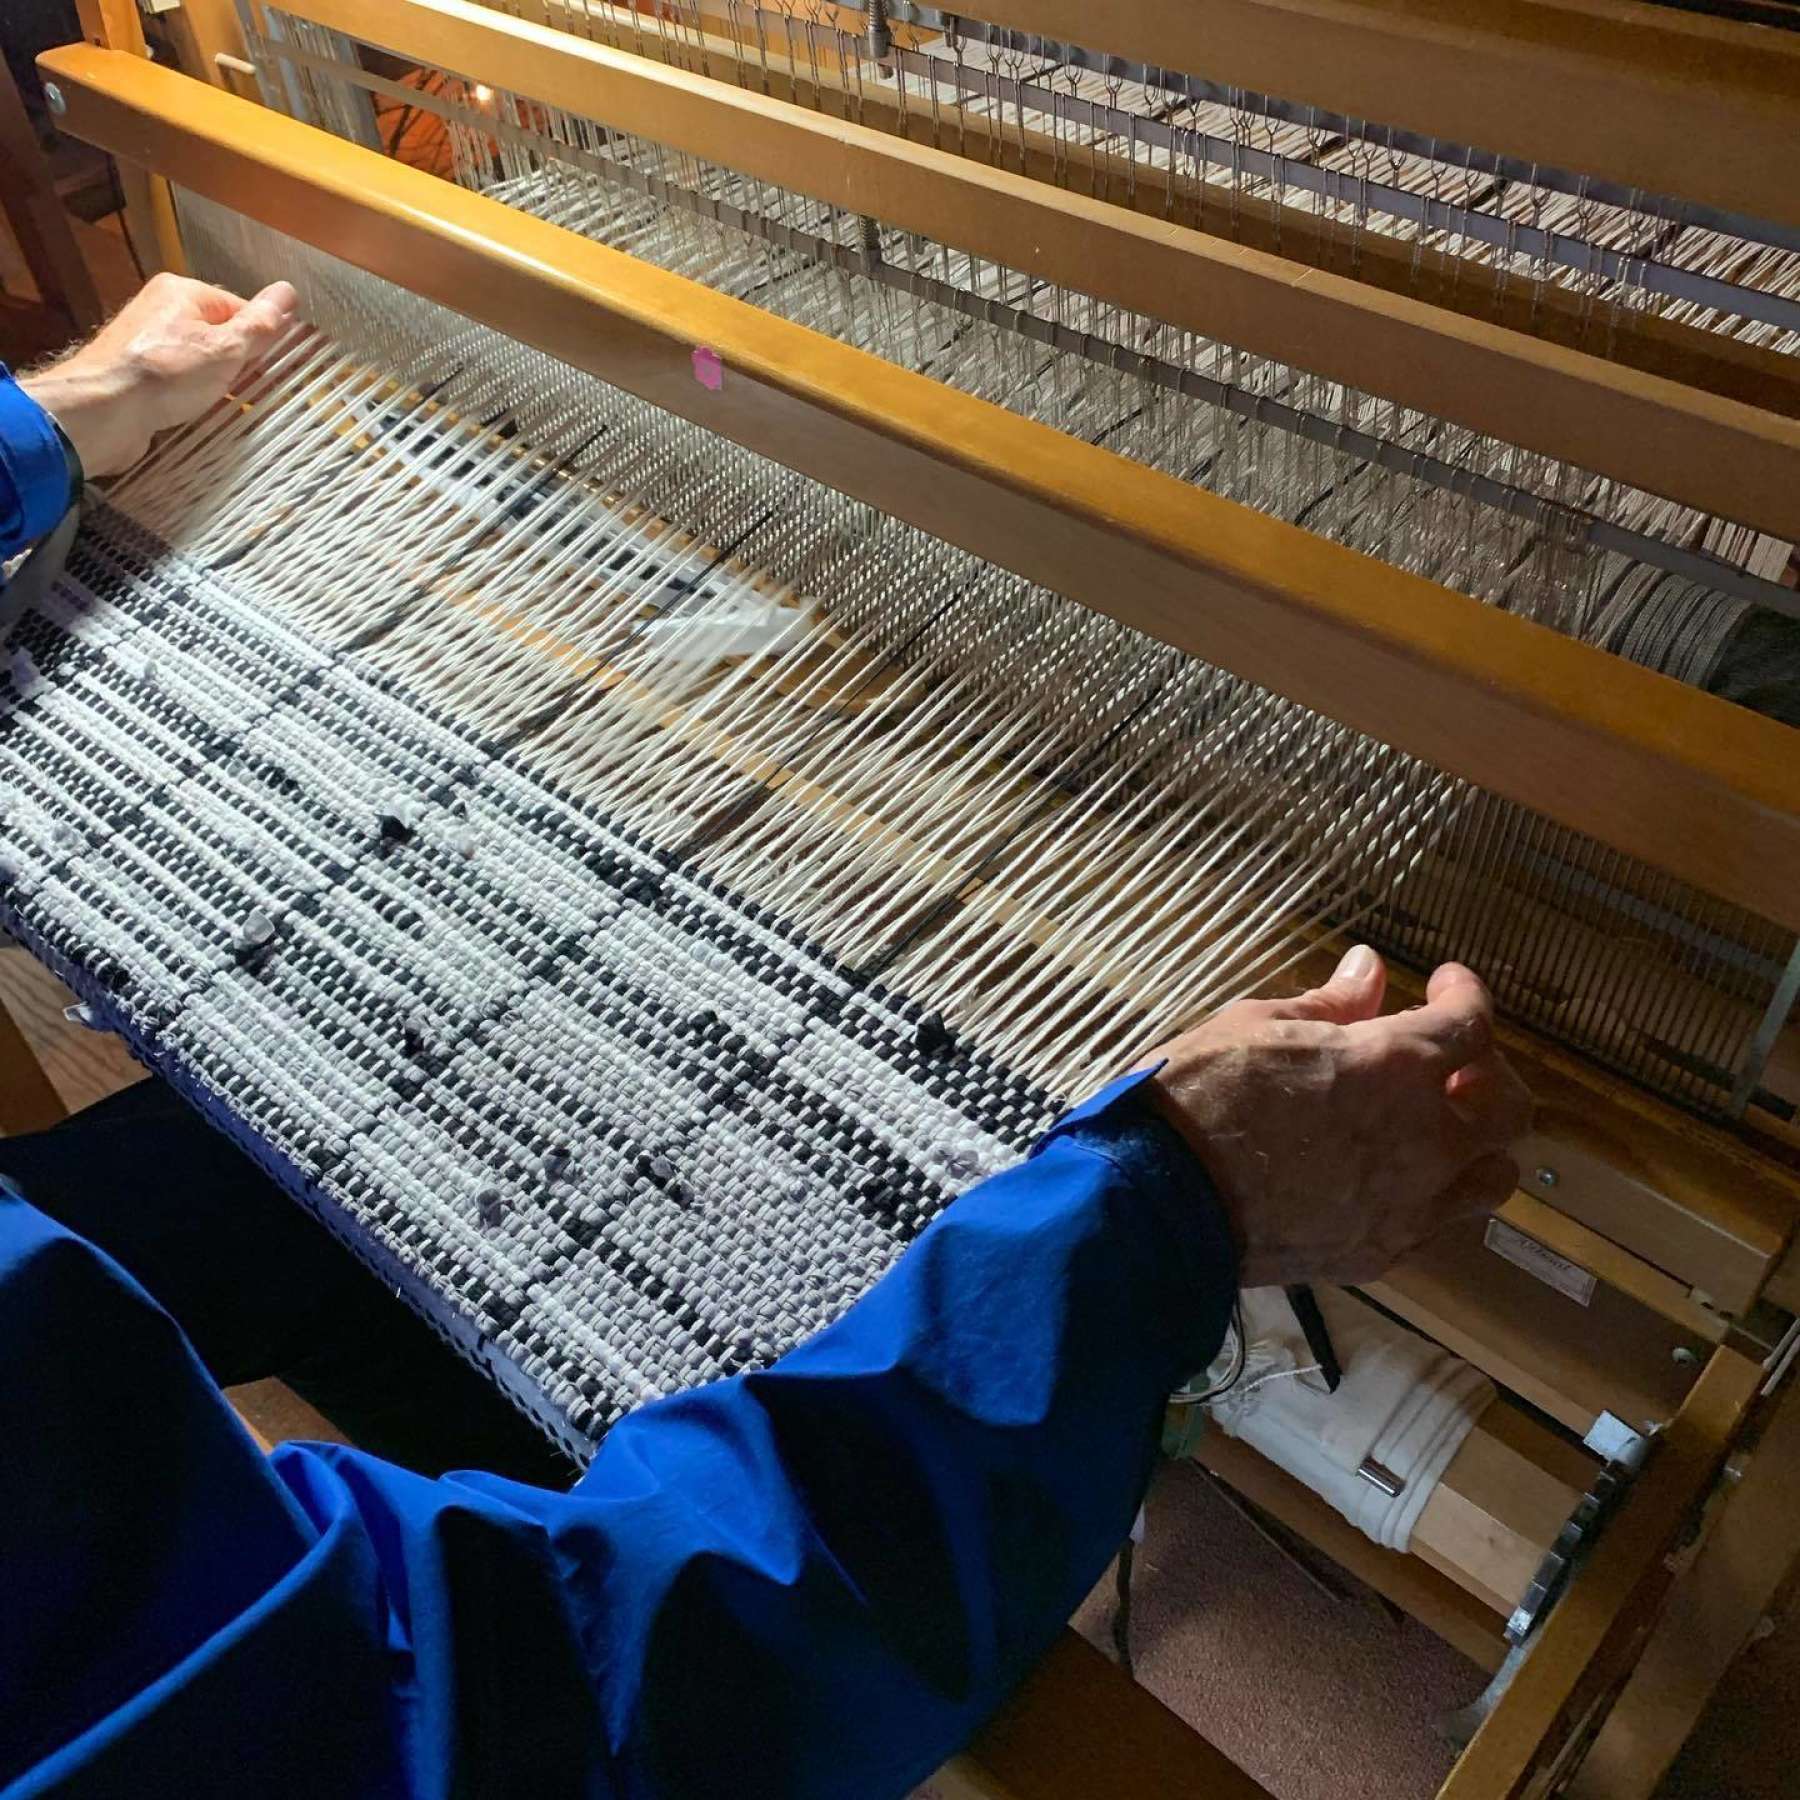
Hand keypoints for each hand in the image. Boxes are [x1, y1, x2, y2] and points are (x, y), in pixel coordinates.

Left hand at [21, 273, 297, 478]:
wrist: (103, 410)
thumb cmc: (167, 374)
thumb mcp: (226, 348)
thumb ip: (259, 324)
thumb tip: (288, 292)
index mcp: (183, 292)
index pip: (240, 309)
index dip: (262, 340)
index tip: (278, 371)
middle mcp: (161, 310)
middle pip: (220, 336)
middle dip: (242, 365)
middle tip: (257, 393)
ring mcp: (146, 343)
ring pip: (200, 362)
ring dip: (220, 386)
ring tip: (231, 409)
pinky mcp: (136, 375)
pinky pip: (179, 382)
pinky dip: (194, 398)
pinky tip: (201, 415)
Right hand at [1142, 947, 1531, 1286]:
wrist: (1160, 1203)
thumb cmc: (1199, 1096)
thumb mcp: (1257, 1024)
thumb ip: (1329, 1004)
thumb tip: (1369, 972)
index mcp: (1397, 1066)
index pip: (1472, 1023)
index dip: (1465, 994)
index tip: (1443, 984)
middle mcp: (1425, 1141)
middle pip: (1508, 1107)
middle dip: (1488, 1071)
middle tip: (1448, 1059)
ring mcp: (1409, 1207)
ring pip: (1492, 1177)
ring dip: (1476, 1143)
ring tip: (1432, 1127)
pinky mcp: (1380, 1255)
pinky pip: (1437, 1223)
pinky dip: (1432, 1193)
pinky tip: (1390, 1176)